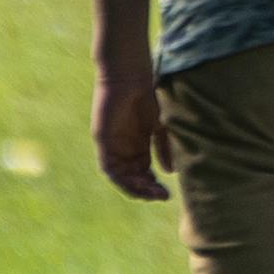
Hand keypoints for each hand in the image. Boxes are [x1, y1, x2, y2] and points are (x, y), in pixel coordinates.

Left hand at [93, 67, 167, 201]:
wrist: (129, 78)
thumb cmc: (146, 96)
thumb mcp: (159, 126)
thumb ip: (163, 148)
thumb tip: (169, 172)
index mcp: (137, 146)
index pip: (142, 174)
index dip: (152, 186)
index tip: (166, 193)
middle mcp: (124, 150)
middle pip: (132, 178)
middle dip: (145, 190)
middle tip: (160, 196)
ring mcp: (112, 147)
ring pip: (121, 177)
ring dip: (134, 188)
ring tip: (150, 192)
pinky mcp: (103, 142)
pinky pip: (109, 167)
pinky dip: (121, 177)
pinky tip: (136, 181)